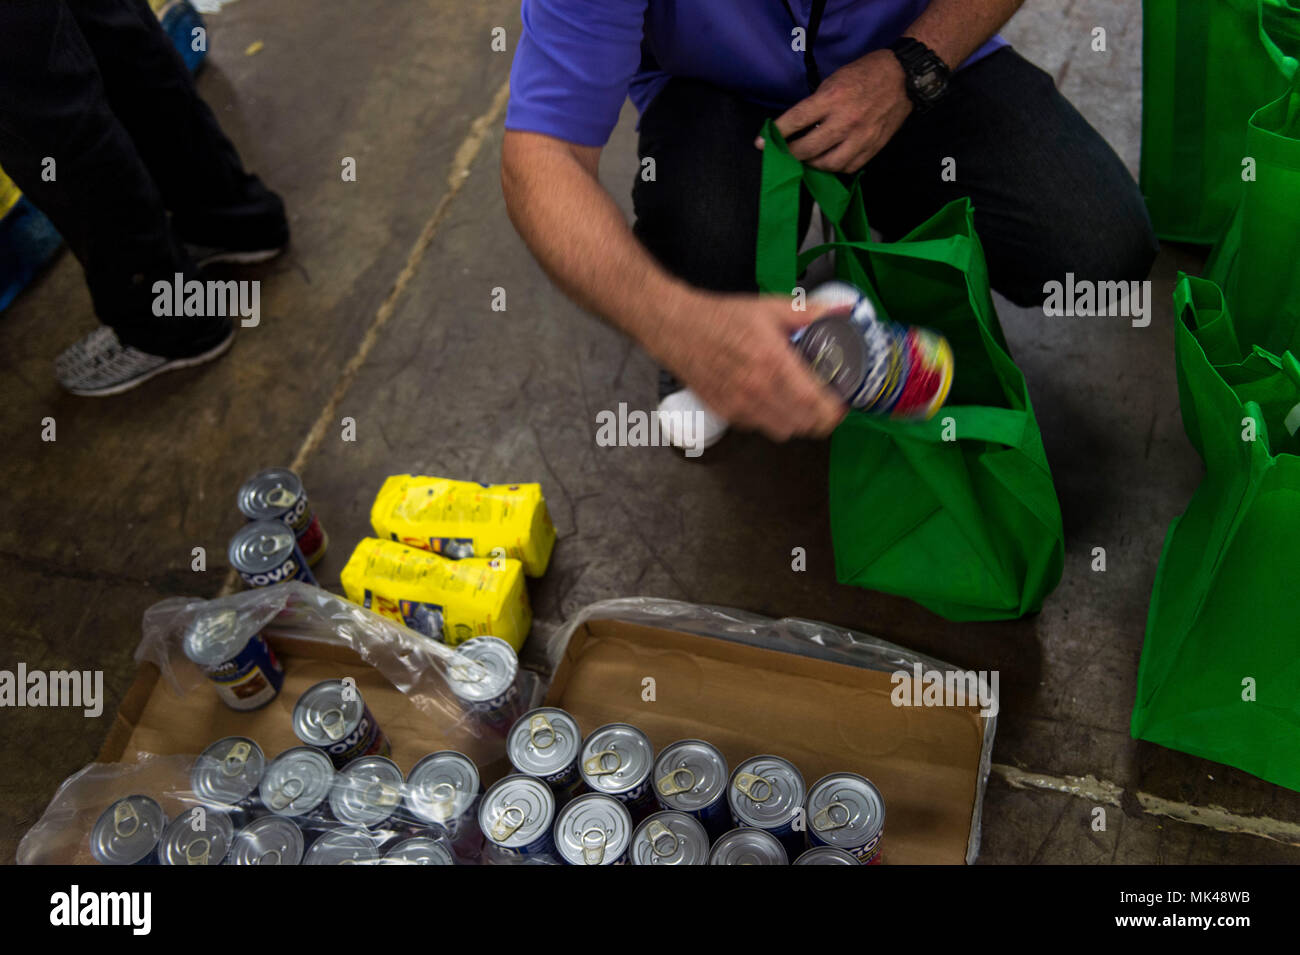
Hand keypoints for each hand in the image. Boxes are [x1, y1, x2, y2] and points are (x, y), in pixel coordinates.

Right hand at [653, 293, 846, 441]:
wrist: (677, 329)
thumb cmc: (720, 317)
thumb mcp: (768, 308)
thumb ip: (809, 313)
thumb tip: (842, 311)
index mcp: (774, 363)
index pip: (815, 403)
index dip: (836, 410)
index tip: (844, 402)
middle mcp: (758, 390)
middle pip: (805, 425)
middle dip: (822, 419)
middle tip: (828, 404)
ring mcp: (741, 405)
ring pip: (784, 431)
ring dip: (798, 422)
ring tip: (803, 406)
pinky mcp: (726, 413)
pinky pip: (759, 427)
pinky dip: (772, 420)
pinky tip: (773, 402)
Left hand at [761, 49, 912, 172]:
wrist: (904, 78)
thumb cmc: (865, 74)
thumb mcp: (834, 80)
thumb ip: (816, 104)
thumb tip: (798, 126)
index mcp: (832, 98)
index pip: (796, 120)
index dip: (776, 134)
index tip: (761, 142)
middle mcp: (845, 121)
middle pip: (808, 148)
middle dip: (790, 154)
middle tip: (783, 155)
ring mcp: (860, 138)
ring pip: (827, 164)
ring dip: (811, 165)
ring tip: (805, 160)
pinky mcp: (872, 148)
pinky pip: (848, 168)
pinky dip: (834, 168)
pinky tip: (828, 162)